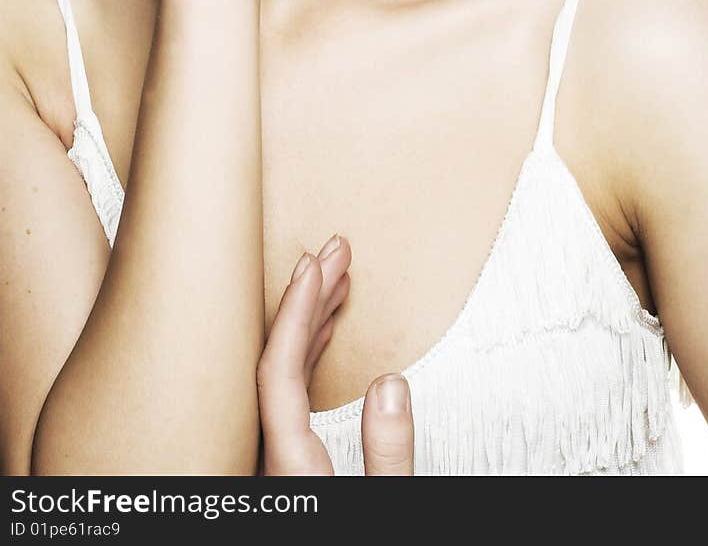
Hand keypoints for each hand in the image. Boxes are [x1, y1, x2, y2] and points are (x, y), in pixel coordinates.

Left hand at [257, 234, 413, 475]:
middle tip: (336, 252)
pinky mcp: (285, 461)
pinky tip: (324, 330)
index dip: (295, 311)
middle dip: (308, 298)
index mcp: (288, 465)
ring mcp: (274, 457)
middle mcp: (270, 456)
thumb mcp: (383, 503)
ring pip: (281, 373)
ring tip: (337, 278)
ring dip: (311, 320)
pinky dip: (308, 352)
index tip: (314, 266)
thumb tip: (389, 385)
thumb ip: (387, 453)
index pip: (278, 371)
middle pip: (278, 360)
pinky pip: (287, 392)